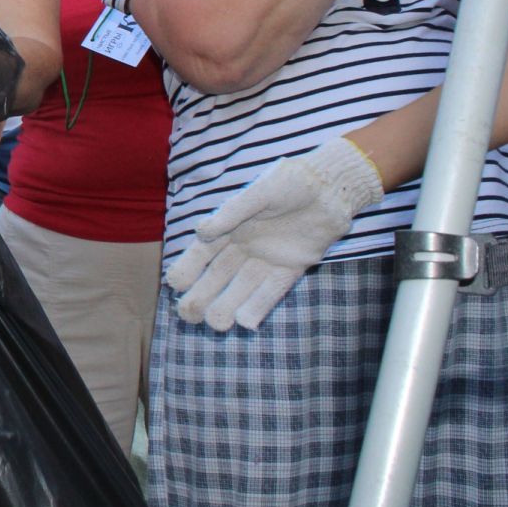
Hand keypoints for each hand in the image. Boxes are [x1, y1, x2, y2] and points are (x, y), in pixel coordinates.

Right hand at [165, 137, 383, 331]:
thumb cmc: (292, 181)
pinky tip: (245, 323)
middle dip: (201, 296)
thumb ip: (232, 212)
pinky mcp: (292, 268)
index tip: (176, 284)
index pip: (202, 252)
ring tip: (216, 324)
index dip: (187, 268)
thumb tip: (200, 232)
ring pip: (242, 288)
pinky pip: (272, 292)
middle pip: (217, 276)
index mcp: (231, 227)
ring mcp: (268, 260)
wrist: (331, 187)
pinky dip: (259, 306)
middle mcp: (245, 247)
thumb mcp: (260, 191)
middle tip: (187, 314)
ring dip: (227, 306)